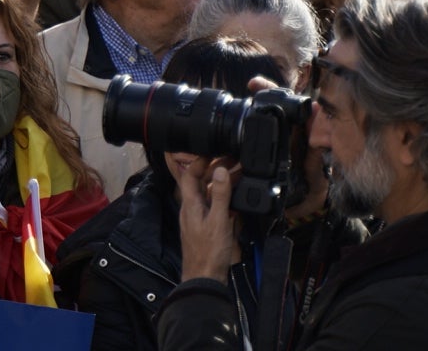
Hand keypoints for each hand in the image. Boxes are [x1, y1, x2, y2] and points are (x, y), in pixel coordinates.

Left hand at [173, 162, 240, 281]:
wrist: (205, 278)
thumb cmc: (209, 252)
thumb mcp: (218, 221)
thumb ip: (219, 195)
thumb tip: (219, 170)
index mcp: (190, 203)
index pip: (189, 174)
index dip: (199, 160)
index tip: (214, 150)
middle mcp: (192, 207)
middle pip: (199, 182)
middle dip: (213, 168)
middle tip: (232, 159)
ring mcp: (199, 217)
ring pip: (208, 193)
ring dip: (221, 182)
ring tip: (238, 173)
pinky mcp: (207, 226)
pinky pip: (214, 206)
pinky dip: (224, 198)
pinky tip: (236, 197)